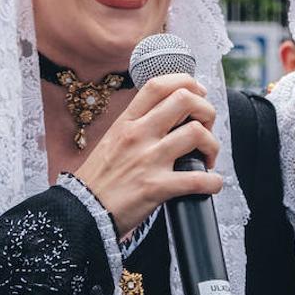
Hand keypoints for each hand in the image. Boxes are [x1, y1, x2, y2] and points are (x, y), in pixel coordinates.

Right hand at [73, 74, 222, 236]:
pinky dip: (213, 182)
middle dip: (206, 110)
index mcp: (127, 121)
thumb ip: (137, 126)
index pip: (158, 85)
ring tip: (207, 158)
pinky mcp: (156, 187)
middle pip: (184, 100)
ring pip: (196, 133)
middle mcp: (138, 134)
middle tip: (206, 128)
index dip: (186, 83)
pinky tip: (212, 184)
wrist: (81, 211)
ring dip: (212, 146)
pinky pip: (197, 179)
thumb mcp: (113, 140)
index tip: (197, 94)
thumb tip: (169, 117)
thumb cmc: (99, 179)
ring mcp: (148, 159)